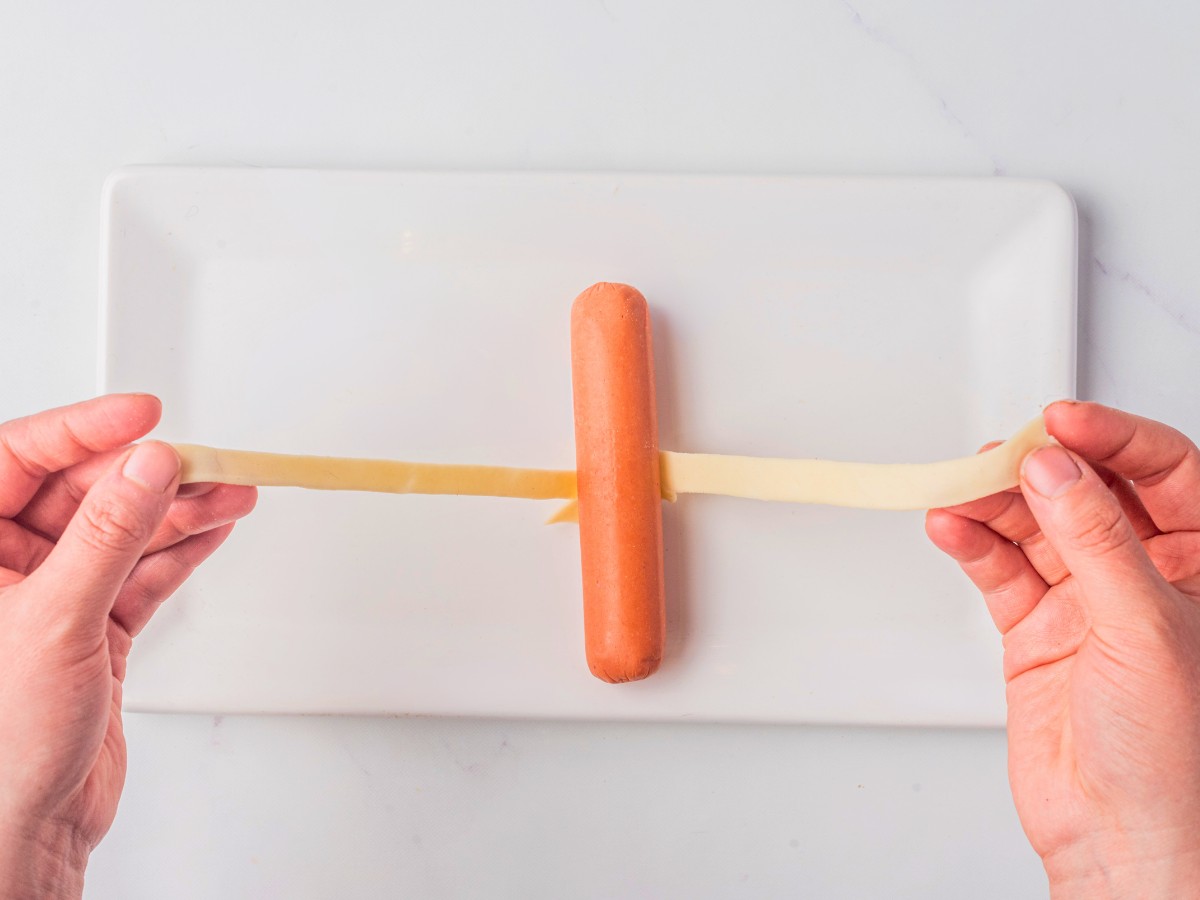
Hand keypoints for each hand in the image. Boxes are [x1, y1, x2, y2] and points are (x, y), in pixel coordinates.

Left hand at [0, 395, 255, 897]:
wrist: (25, 832)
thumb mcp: (55, 619)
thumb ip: (108, 534)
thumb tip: (145, 467)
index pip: (21, 459)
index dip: (84, 428)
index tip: (143, 413)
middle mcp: (3, 569)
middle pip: (84, 494)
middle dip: (150, 477)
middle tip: (205, 462)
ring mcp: (50, 599)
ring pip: (122, 533)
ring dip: (179, 513)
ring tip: (230, 494)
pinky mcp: (92, 630)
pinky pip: (141, 573)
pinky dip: (181, 552)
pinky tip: (214, 530)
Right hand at [927, 401, 1199, 897]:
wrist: (1119, 840)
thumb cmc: (1175, 761)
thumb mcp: (1147, 630)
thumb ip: (1097, 542)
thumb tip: (1059, 472)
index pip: (1167, 473)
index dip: (1114, 438)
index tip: (1061, 421)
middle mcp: (1147, 578)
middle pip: (1088, 492)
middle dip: (1042, 468)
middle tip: (1001, 456)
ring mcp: (1088, 602)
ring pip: (1036, 527)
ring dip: (995, 504)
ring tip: (961, 491)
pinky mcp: (1037, 629)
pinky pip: (999, 569)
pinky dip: (972, 544)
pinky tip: (952, 526)